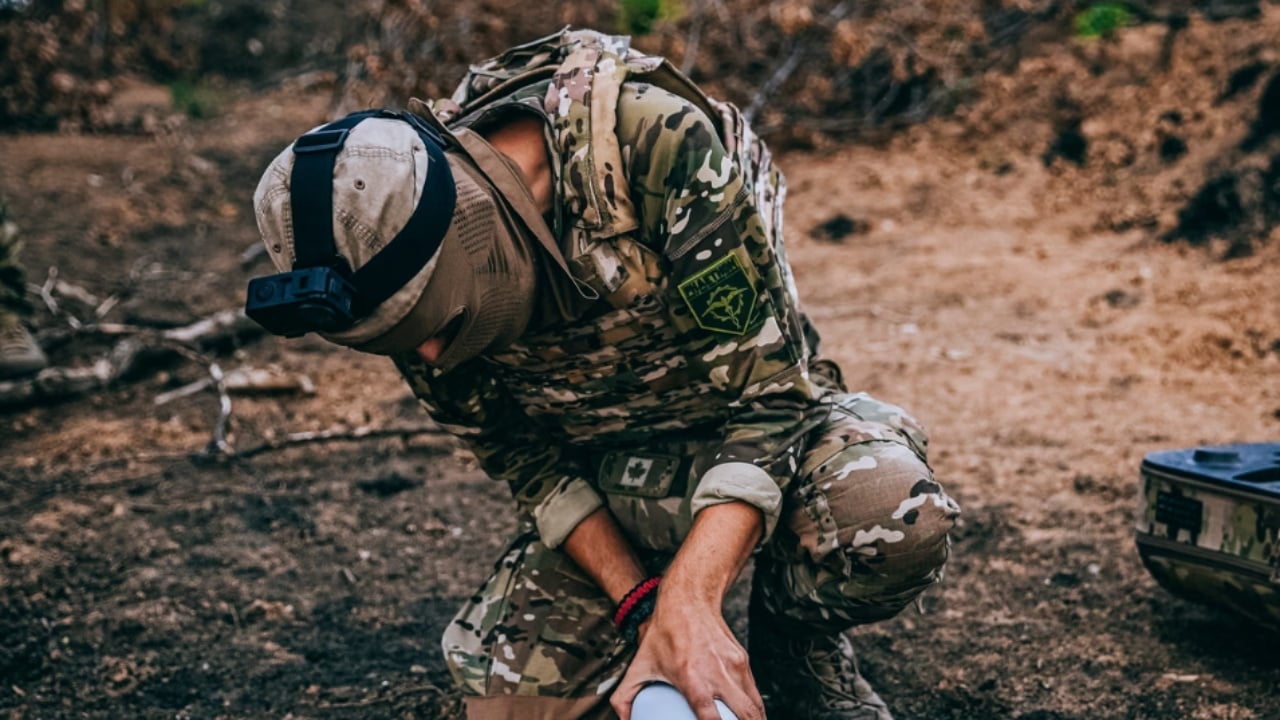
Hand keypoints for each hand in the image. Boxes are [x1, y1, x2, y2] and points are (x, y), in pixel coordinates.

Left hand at [611, 589, 764, 719]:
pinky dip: (754, 709)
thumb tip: (624, 719)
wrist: (689, 600)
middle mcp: (718, 673)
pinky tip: (748, 719)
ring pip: (755, 707)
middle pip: (745, 715)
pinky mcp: (743, 659)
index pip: (711, 719)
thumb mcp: (639, 664)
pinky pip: (753, 692)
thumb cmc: (663, 633)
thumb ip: (626, 695)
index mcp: (692, 678)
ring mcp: (734, 666)